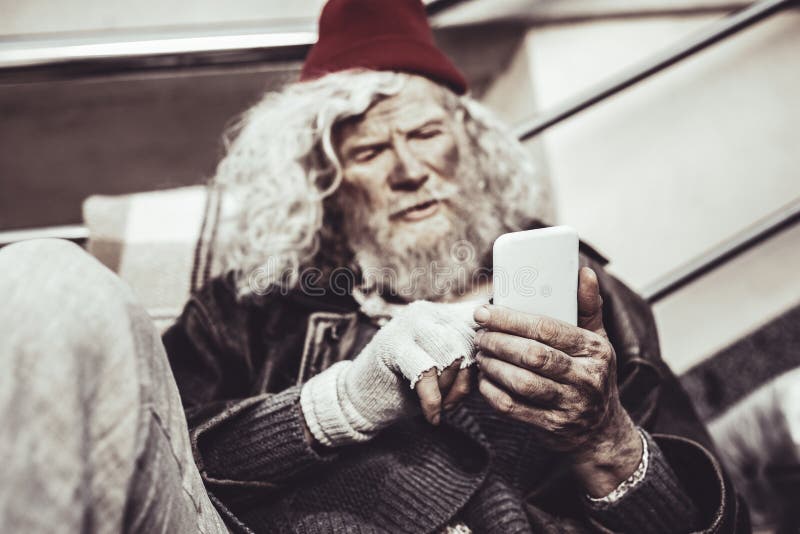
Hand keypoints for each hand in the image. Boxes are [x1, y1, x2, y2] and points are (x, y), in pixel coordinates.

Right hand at [300, 300, 476, 447]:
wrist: (363, 399)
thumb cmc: (411, 387)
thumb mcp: (448, 371)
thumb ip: (471, 360)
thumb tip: (498, 361)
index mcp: (444, 313)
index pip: (483, 324)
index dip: (487, 356)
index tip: (479, 382)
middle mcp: (428, 311)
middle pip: (470, 343)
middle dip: (467, 381)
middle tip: (455, 403)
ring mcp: (408, 324)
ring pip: (451, 356)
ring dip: (450, 391)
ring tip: (442, 407)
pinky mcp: (392, 344)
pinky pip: (427, 372)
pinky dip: (433, 400)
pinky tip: (432, 416)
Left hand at [473, 267, 641, 495]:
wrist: (601, 431)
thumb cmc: (591, 374)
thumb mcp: (597, 341)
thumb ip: (588, 307)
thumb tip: (583, 272)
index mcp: (595, 350)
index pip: (547, 329)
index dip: (511, 319)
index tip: (484, 312)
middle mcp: (587, 378)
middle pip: (533, 355)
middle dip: (498, 342)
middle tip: (479, 334)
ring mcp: (571, 405)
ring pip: (523, 383)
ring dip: (493, 366)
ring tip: (480, 354)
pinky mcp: (553, 427)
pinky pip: (514, 408)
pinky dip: (493, 392)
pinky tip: (484, 380)